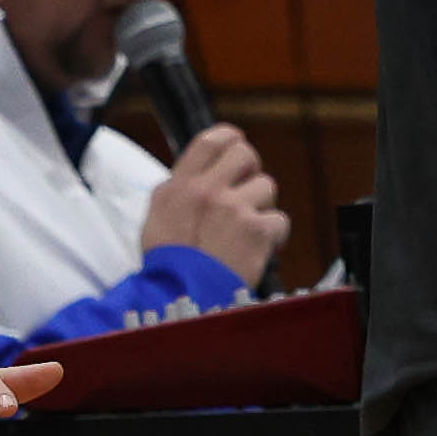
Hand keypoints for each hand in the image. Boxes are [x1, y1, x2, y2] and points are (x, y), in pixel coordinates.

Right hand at [143, 124, 282, 284]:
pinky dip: (273, 236)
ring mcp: (234, 208)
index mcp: (180, 186)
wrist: (181, 298)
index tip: (235, 145)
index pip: (210, 141)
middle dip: (251, 171)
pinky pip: (279, 220)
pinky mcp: (257, 230)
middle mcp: (207, 191)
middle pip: (245, 154)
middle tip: (246, 192)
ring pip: (267, 187)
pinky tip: (258, 247)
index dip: (229, 138)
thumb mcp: (158, 216)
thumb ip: (180, 189)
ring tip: (247, 229)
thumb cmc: (169, 263)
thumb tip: (201, 173)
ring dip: (261, 207)